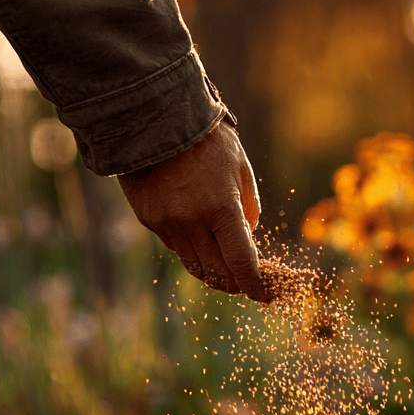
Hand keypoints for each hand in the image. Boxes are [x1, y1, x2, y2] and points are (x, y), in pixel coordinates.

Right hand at [118, 120, 265, 300]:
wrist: (153, 118)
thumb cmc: (207, 140)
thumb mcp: (240, 169)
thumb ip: (248, 208)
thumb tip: (247, 238)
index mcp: (221, 208)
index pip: (241, 262)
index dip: (254, 285)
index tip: (263, 296)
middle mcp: (192, 222)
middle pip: (218, 272)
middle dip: (235, 284)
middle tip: (246, 285)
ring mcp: (168, 223)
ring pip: (195, 265)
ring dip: (214, 273)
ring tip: (226, 272)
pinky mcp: (150, 220)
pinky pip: (176, 247)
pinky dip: (193, 251)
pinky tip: (201, 242)